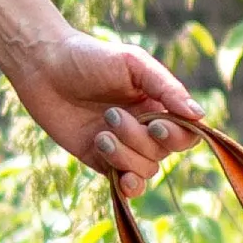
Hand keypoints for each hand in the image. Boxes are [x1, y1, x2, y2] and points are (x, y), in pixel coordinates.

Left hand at [2, 31, 205, 195]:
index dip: (176, 135)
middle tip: (110, 115)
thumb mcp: (133, 63)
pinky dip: (127, 185)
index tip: (153, 123)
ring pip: (144, 170)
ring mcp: (123, 146)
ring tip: (100, 134)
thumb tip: (199, 115)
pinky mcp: (99, 160)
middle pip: (162, 152)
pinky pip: (124, 183)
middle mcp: (144, 128)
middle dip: (138, 139)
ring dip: (124, 156)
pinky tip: (121, 180)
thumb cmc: (90, 57)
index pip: (186, 133)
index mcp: (158, 104)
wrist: (43, 66)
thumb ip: (167, 88)